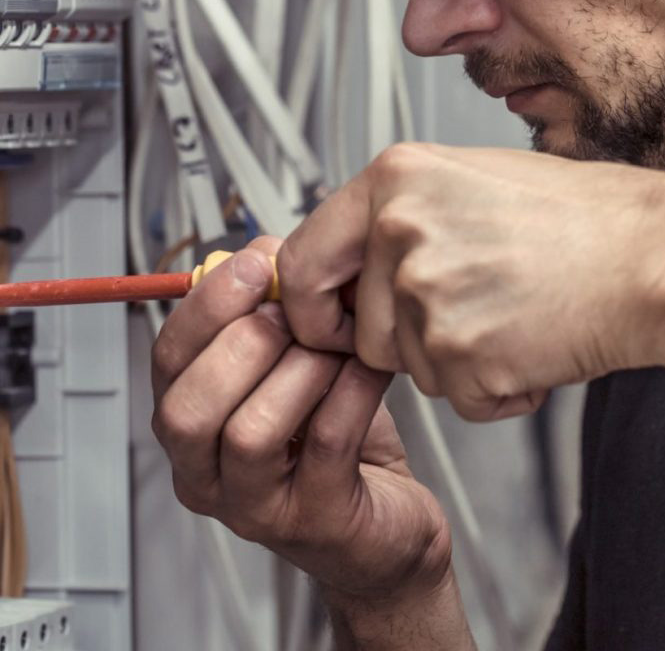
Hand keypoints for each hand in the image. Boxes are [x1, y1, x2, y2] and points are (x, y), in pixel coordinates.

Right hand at [151, 237, 451, 598]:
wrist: (388, 522)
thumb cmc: (337, 438)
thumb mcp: (295, 365)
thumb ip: (275, 313)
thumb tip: (268, 250)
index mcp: (193, 425)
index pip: (166, 363)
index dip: (204, 307)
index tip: (252, 264)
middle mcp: (208, 473)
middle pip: (186, 409)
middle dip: (242, 342)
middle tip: (295, 310)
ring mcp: (255, 506)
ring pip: (250, 432)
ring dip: (300, 370)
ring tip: (336, 345)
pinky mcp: (314, 520)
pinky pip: (325, 443)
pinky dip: (351, 391)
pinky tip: (370, 367)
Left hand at [277, 143, 664, 420]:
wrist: (652, 256)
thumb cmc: (578, 218)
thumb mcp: (467, 182)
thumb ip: (394, 216)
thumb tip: (346, 259)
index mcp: (394, 179)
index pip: (299, 261)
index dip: (310, 306)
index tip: (331, 323)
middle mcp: (399, 230)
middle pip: (354, 329)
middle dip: (395, 344)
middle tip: (455, 326)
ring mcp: (427, 292)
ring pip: (408, 366)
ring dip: (454, 361)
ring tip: (514, 316)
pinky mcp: (462, 354)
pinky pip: (457, 398)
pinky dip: (495, 389)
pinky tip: (534, 344)